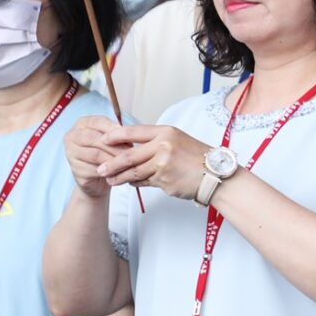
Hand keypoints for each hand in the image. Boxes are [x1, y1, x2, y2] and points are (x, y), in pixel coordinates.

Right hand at [64, 116, 126, 197]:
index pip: (95, 121)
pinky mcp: (76, 172)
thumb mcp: (111, 138)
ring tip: (127, 160)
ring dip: (113, 158)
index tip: (125, 133)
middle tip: (129, 150)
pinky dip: (109, 171)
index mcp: (81, 124)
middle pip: (93, 138)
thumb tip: (125, 134)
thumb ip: (115, 133)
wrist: (98, 176)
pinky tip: (119, 171)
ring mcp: (71, 155)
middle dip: (114, 144)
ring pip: (95, 155)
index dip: (111, 127)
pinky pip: (95, 170)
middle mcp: (71, 137)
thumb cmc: (106, 151)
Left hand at [94, 125, 213, 201]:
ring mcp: (163, 164)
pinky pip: (144, 182)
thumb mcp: (178, 140)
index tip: (103, 139)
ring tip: (110, 180)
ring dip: (120, 177)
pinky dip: (136, 183)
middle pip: (129, 155)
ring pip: (134, 172)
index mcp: (166, 132)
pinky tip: (131, 183)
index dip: (116, 135)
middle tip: (100, 168)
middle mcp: (163, 146)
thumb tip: (132, 147)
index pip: (134, 131)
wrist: (215, 174)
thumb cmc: (196, 158)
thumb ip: (156, 142)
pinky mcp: (164, 181)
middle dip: (112, 163)